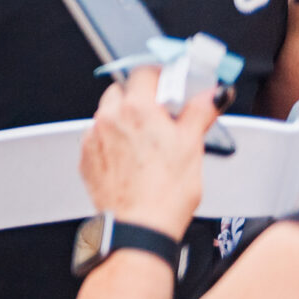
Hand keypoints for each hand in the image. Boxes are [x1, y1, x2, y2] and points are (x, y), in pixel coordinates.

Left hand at [80, 68, 217, 238]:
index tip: (172, 84)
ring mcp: (94, 138)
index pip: (144, 73)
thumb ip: (200, 112)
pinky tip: (130, 158)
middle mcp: (109, 118)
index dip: (161, 75)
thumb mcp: (192, 146)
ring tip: (147, 141)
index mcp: (137, 109)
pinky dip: (111, 141)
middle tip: (162, 116)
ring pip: (107, 114)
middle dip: (141, 98)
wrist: (139, 226)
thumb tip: (213, 94)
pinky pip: (97, 137)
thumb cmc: (165, 192)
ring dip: (124, 119)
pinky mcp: (86, 157)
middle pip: (122, 91)